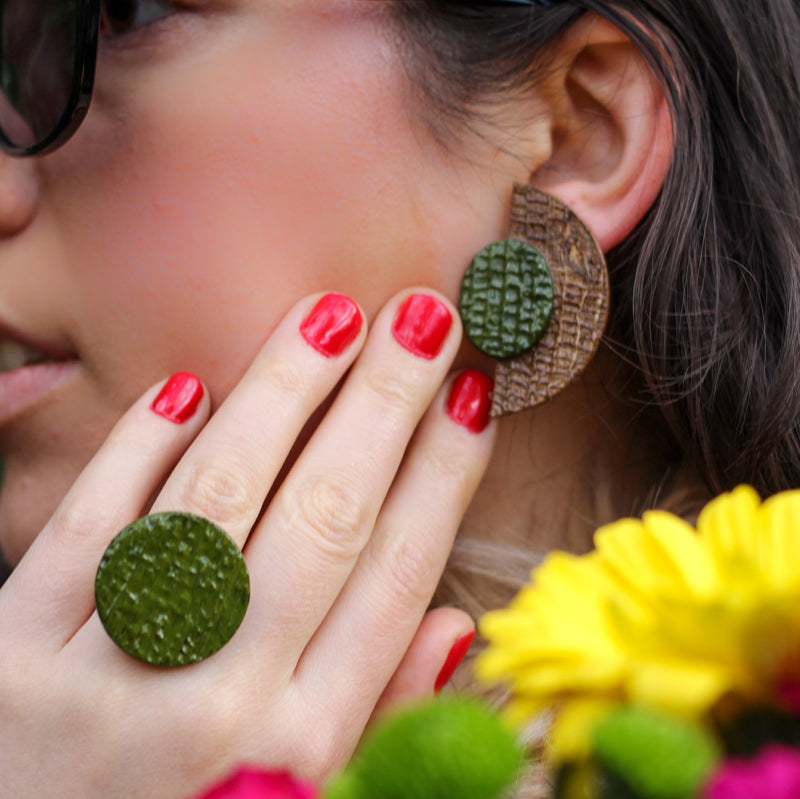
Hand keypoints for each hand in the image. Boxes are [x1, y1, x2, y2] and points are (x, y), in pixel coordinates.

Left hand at [0, 289, 495, 798]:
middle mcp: (214, 705)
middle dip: (384, 405)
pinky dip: (140, 449)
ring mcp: (106, 676)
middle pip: (323, 520)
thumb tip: (453, 627)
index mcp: (299, 748)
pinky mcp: (10, 654)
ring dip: (281, 396)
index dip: (444, 475)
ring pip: (214, 503)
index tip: (474, 395)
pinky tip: (191, 385)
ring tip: (330, 318)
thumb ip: (378, 720)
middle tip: (422, 317)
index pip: (396, 578)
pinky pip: (86, 529)